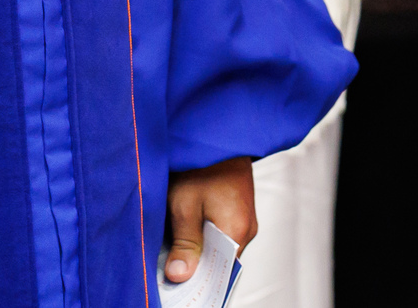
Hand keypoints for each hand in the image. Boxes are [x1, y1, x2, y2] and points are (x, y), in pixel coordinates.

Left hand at [164, 156, 255, 282]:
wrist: (216, 132)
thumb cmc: (201, 165)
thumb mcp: (184, 205)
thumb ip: (185, 244)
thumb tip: (180, 276)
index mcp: (237, 232)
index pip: (220, 273)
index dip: (198, 280)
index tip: (177, 285)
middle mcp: (246, 229)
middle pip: (220, 261)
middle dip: (195, 265)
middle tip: (170, 267)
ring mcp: (244, 219)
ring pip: (219, 246)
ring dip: (198, 248)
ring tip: (175, 247)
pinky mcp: (237, 210)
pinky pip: (221, 232)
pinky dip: (203, 234)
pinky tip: (185, 229)